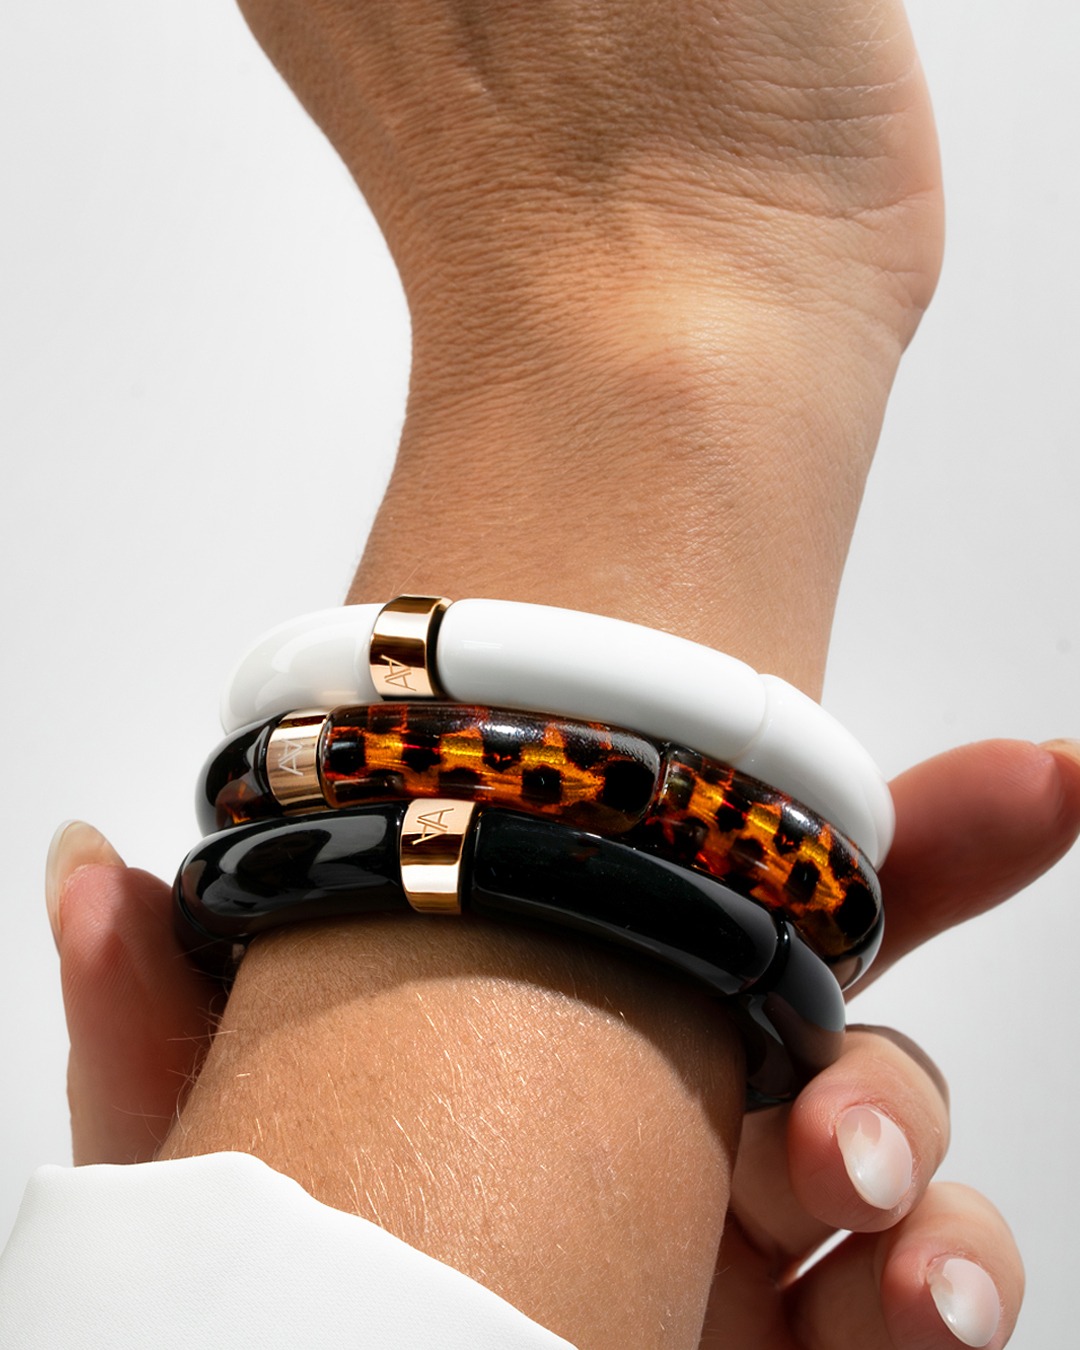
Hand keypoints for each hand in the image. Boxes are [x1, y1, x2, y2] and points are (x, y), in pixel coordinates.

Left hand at [49, 738, 1079, 1345]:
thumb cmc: (277, 1301)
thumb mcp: (212, 1164)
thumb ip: (163, 1015)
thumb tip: (89, 864)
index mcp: (600, 1039)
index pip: (748, 914)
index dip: (906, 842)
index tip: (1044, 774)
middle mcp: (699, 1137)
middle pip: (864, 1059)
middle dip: (893, 1080)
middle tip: (837, 1136)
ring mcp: (762, 1272)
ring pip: (920, 1211)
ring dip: (936, 1220)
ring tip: (885, 1253)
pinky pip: (921, 1335)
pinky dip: (942, 1315)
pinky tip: (917, 1323)